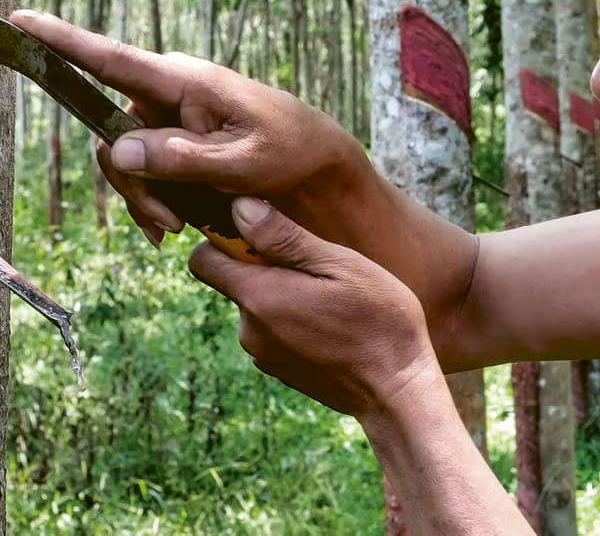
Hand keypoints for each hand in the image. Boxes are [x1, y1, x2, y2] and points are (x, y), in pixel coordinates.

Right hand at [8, 10, 371, 244]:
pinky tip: (171, 228)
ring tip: (177, 229)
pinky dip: (152, 203)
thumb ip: (180, 157)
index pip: (110, 58)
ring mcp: (167, 119)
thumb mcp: (239, 160)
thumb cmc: (287, 150)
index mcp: (181, 81)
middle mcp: (166, 94)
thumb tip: (117, 150)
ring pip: (124, 163)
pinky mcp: (173, 143)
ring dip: (144, 200)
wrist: (316, 163)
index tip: (20, 19)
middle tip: (166, 224)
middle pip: (110, 136)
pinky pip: (141, 173)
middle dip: (131, 184)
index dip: (62, 40)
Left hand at [191, 196, 442, 417]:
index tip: (263, 235)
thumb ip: (283, 237)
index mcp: (259, 297)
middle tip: (318, 269)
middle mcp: (249, 330)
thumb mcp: (339, 265)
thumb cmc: (378, 320)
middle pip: (235, 281)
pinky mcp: (280, 370)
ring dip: (284, 295)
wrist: (397, 392)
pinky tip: (332, 326)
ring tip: (332, 300)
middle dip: (265, 267)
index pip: (202, 260)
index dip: (223, 238)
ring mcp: (263, 355)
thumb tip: (240, 207)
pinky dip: (293, 321)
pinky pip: (273, 332)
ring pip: (258, 307)